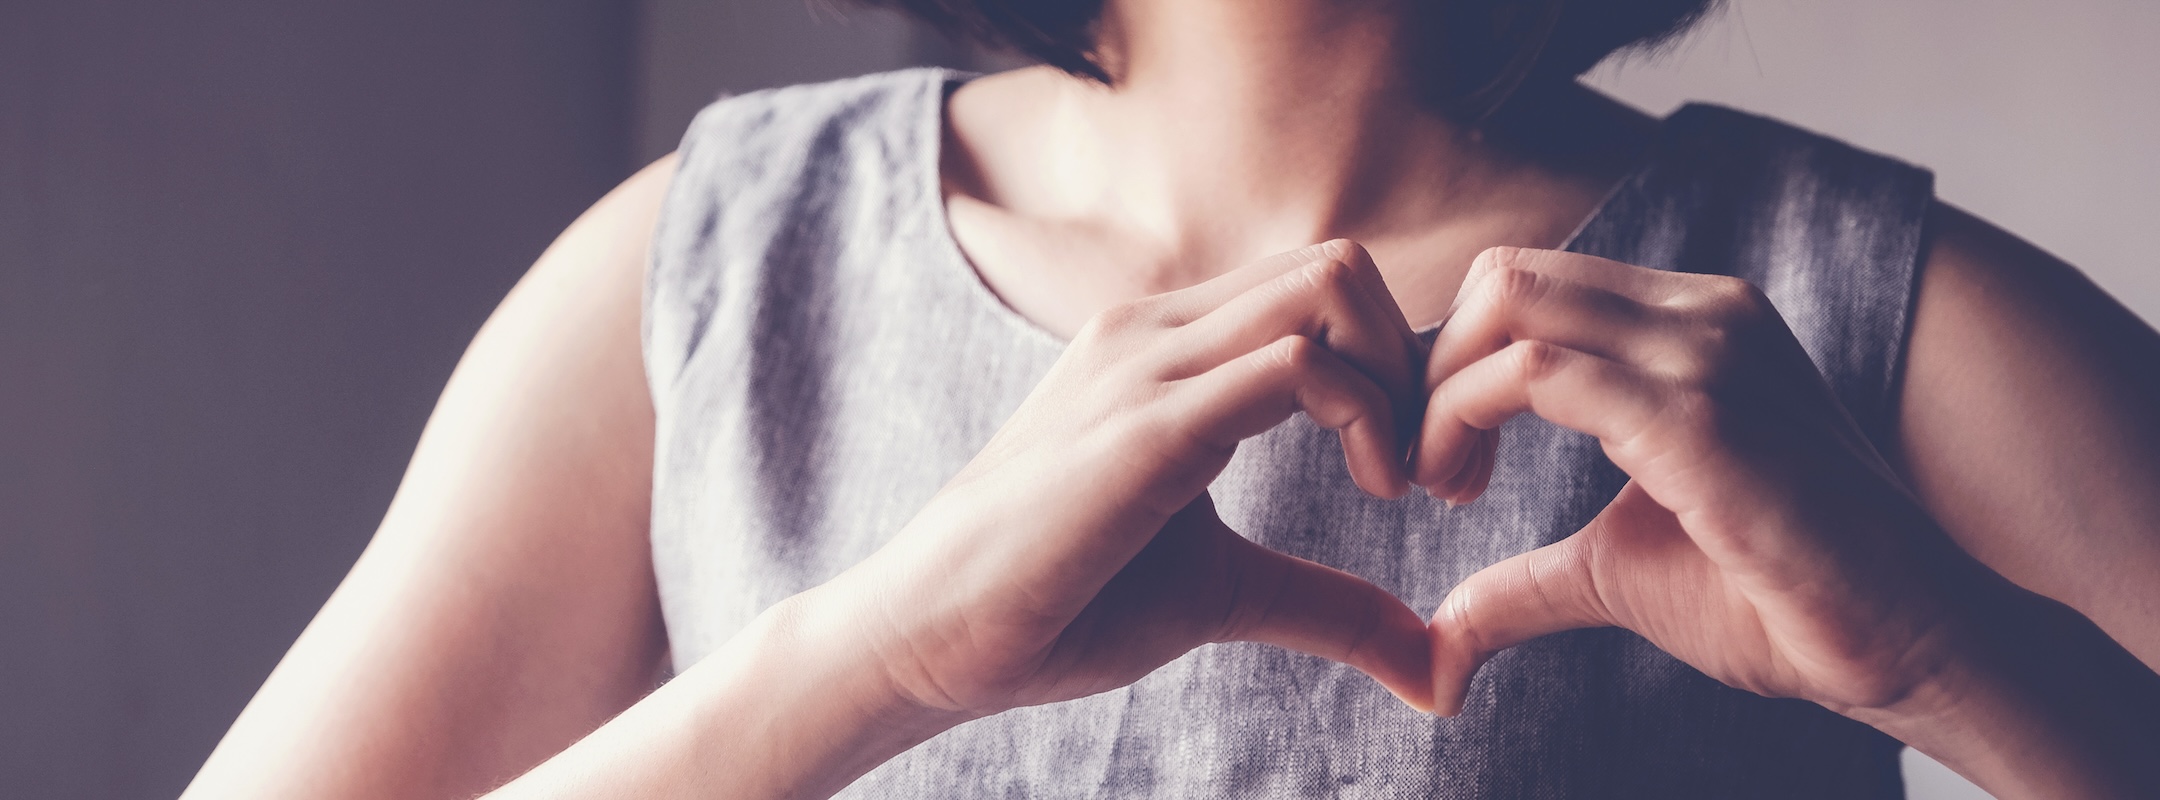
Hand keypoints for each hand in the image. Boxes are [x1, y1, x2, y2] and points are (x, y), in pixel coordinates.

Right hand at [799, 241, 1437, 721]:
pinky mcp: (1147, 424)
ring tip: (1403, 484)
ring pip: (1328, 287)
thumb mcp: (1225, 592)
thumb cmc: (1061, 602)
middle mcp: (1156, 329)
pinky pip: (1296, 365)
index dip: (1397, 368)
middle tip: (1431, 474)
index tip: (1419, 472)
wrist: (931, 633)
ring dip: (1403, 383)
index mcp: (1166, 347)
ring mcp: (1147, 364)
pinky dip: (1368, 416)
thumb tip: (1436, 665)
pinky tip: (1374, 491)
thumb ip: (1328, 603)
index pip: (1318, 288)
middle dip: (1418, 362)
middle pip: (1340, 264)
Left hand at [1416, 246, 1983, 717]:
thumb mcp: (1618, 568)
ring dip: (1441, 395)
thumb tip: (1442, 636)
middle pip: (1505, 276)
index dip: (1455, 363)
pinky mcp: (1700, 414)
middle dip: (1433, 367)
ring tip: (1448, 486)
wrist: (1908, 640)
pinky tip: (1467, 493)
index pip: (1528, 287)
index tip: (1443, 462)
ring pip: (1511, 306)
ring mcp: (1707, 351)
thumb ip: (1526, 579)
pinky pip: (1539, 373)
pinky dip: (1466, 418)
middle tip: (1431, 471)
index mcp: (1691, 324)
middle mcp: (1701, 313)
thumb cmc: (1777, 598)